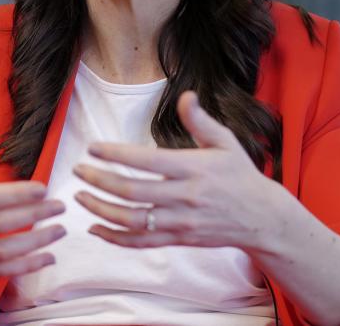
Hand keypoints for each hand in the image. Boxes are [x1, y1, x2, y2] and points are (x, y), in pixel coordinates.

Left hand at [73, 91, 286, 251]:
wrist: (262, 218)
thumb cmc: (240, 175)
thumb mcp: (225, 142)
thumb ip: (200, 121)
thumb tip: (186, 95)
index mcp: (192, 168)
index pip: (146, 161)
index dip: (115, 155)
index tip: (92, 148)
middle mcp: (184, 197)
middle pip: (132, 192)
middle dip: (99, 180)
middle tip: (77, 170)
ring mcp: (180, 222)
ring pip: (132, 220)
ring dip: (101, 210)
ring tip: (80, 197)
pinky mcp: (179, 239)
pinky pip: (142, 243)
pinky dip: (115, 238)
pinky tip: (95, 228)